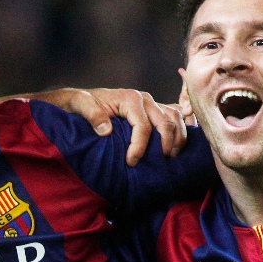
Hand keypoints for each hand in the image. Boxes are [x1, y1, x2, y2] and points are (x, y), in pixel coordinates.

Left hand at [53, 88, 188, 165]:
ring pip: (175, 118)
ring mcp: (152, 103)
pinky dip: (182, 128)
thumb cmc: (82, 102)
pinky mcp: (154, 109)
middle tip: (160, 163)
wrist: (84, 98)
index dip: (139, 147)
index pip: (143, 126)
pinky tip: (180, 143)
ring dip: (178, 138)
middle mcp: (145, 99)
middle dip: (165, 144)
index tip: (131, 162)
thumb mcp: (80, 104)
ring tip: (171, 157)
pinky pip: (175, 116)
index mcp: (130, 98)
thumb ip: (92, 115)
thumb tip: (106, 130)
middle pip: (165, 122)